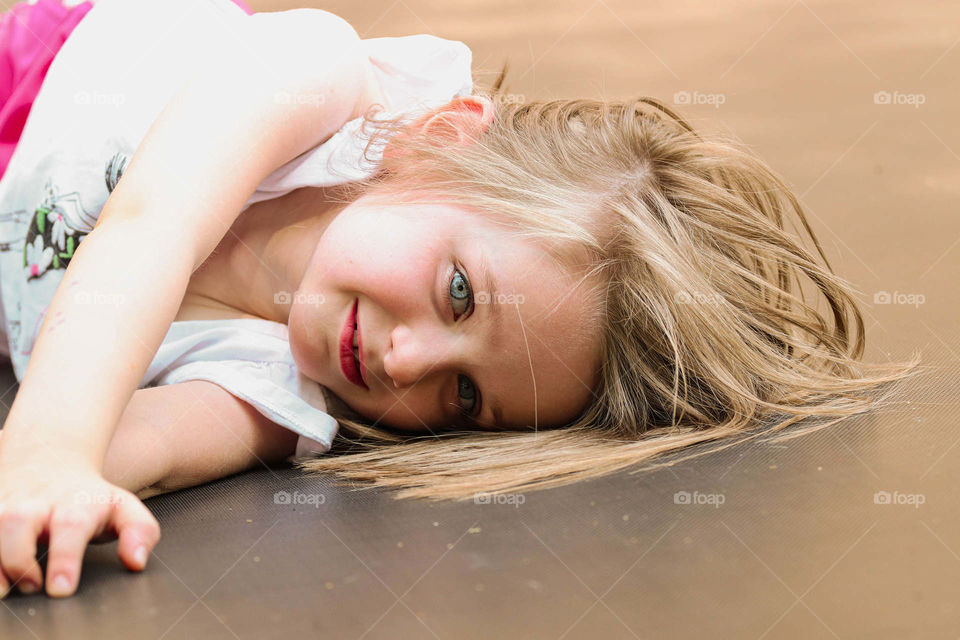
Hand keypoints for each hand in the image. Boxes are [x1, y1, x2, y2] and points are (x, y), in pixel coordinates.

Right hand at [0, 447, 160, 597]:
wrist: (49, 460)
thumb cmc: (89, 497)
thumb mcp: (123, 508)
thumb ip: (139, 532)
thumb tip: (136, 561)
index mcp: (76, 502)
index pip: (71, 525)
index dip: (65, 558)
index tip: (61, 588)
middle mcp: (37, 502)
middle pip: (18, 521)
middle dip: (19, 559)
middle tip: (33, 586)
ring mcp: (7, 505)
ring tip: (7, 587)